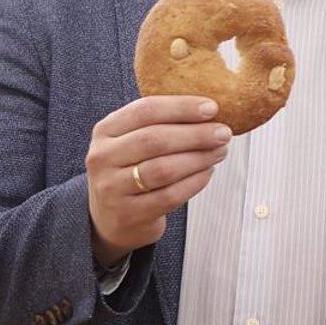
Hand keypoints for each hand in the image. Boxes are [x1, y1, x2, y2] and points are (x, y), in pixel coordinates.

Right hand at [86, 95, 230, 266]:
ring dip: (199, 158)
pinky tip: (207, 173)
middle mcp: (102, 158)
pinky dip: (195, 182)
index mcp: (106, 130)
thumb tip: (211, 110)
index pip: (145, 110)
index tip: (213, 108)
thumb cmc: (133, 168)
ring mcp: (111, 188)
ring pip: (163, 169)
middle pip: (155, 140)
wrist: (112, 217)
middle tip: (223, 133)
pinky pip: (170, 196)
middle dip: (196, 134)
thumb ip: (164, 122)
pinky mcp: (128, 214)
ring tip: (220, 152)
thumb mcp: (134, 139)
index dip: (182, 107)